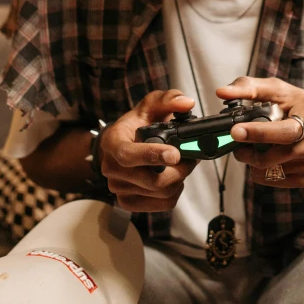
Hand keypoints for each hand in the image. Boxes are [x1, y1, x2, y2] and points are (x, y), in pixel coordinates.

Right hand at [100, 89, 198, 211]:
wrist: (124, 143)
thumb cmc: (137, 124)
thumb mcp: (150, 105)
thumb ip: (168, 99)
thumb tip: (187, 103)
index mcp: (112, 142)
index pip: (127, 155)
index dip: (151, 156)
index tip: (175, 153)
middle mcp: (111, 168)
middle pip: (150, 180)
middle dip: (178, 169)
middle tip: (192, 157)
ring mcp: (118, 188)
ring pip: (159, 193)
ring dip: (179, 179)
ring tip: (183, 164)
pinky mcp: (129, 203)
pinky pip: (161, 205)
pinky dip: (175, 192)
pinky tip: (174, 178)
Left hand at [215, 77, 303, 187]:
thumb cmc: (300, 105)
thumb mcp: (278, 89)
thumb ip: (249, 87)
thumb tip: (222, 92)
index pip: (284, 131)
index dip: (259, 133)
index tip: (235, 130)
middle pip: (273, 156)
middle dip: (248, 150)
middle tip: (236, 138)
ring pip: (269, 170)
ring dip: (252, 159)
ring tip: (253, 144)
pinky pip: (271, 180)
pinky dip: (260, 169)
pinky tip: (265, 154)